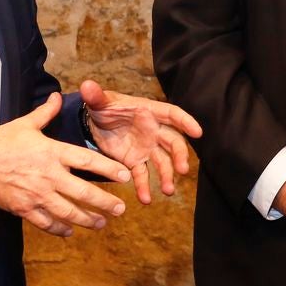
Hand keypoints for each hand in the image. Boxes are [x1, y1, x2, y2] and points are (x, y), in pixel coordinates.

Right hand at [0, 93, 135, 236]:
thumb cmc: (1, 142)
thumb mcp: (25, 124)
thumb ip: (45, 113)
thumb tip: (57, 96)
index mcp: (52, 152)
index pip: (87, 161)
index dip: (108, 169)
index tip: (125, 176)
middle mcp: (49, 175)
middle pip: (83, 192)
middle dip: (104, 202)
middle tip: (120, 209)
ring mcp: (37, 194)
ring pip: (68, 212)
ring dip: (87, 220)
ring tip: (102, 223)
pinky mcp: (24, 209)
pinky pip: (46, 223)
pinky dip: (60, 229)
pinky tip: (70, 231)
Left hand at [80, 80, 200, 203]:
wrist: (94, 123)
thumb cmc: (104, 107)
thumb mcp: (99, 101)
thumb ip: (96, 96)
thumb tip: (87, 85)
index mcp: (149, 112)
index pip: (172, 114)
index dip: (185, 122)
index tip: (198, 133)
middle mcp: (153, 131)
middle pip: (173, 142)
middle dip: (180, 156)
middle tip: (183, 170)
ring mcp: (147, 148)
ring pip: (162, 162)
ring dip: (167, 176)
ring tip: (168, 191)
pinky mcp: (136, 161)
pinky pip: (142, 175)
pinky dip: (144, 186)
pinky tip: (144, 199)